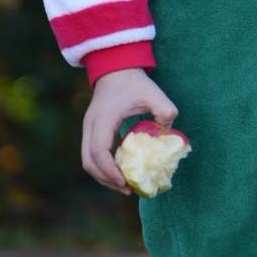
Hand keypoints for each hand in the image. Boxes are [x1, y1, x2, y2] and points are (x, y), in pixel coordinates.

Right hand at [82, 68, 178, 194]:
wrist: (116, 67)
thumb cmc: (133, 81)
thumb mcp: (152, 91)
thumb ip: (164, 108)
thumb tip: (169, 130)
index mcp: (103, 119)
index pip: (99, 151)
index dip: (109, 170)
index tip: (124, 182)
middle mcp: (90, 126)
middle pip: (89, 162)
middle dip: (105, 179)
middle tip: (126, 189)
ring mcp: (88, 129)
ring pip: (87, 160)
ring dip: (103, 175)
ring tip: (124, 185)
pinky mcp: (91, 130)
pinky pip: (91, 154)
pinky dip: (103, 166)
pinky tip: (120, 171)